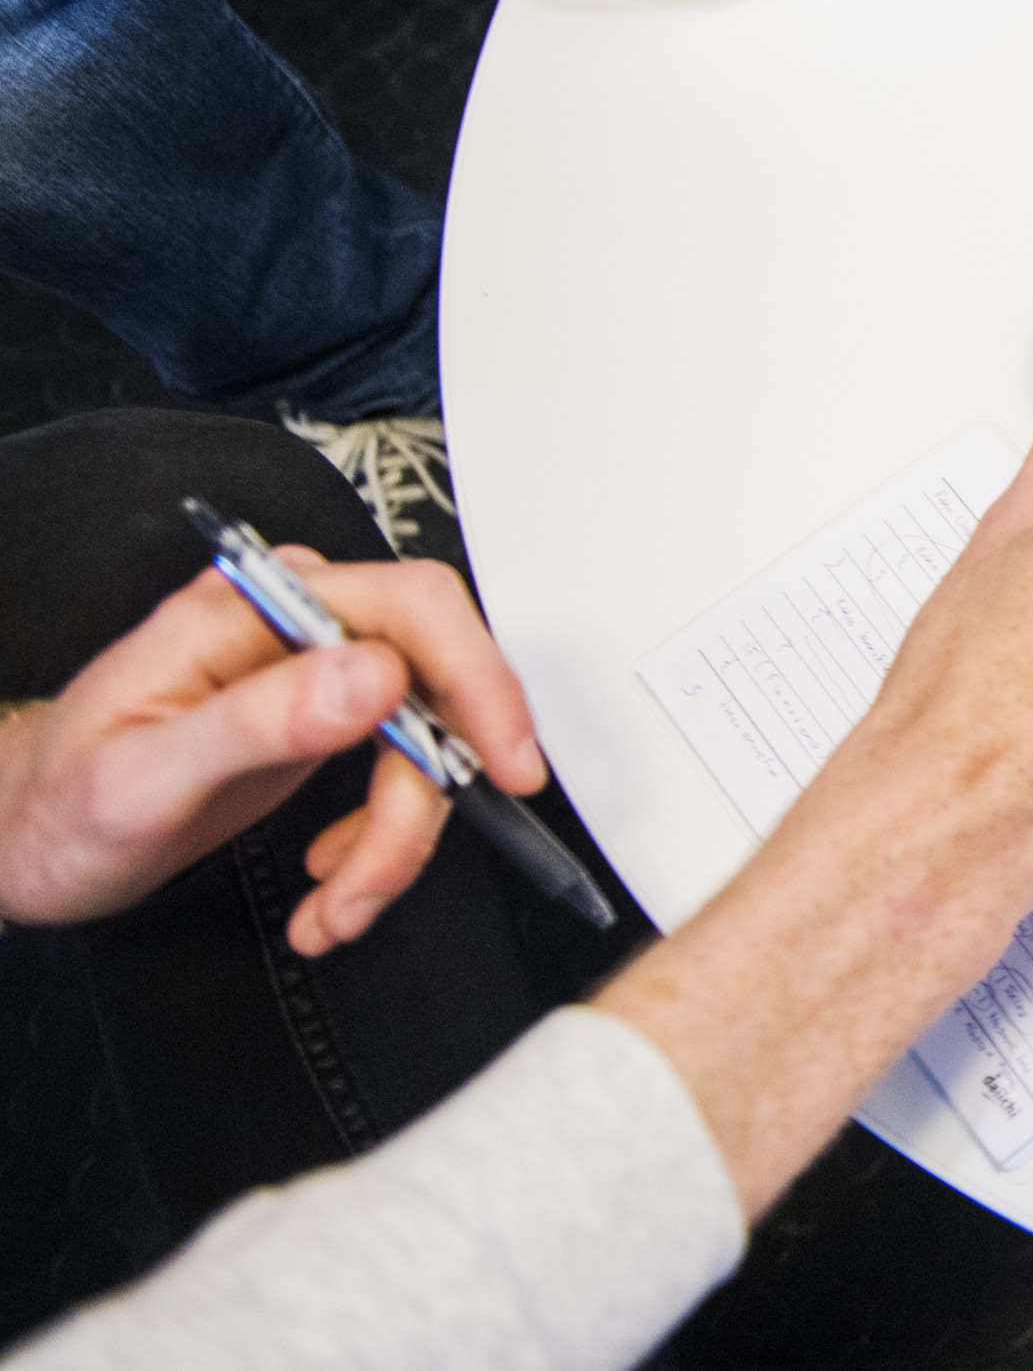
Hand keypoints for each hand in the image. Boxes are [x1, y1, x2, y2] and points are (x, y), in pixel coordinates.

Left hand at [0, 554, 544, 954]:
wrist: (27, 841)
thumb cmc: (57, 809)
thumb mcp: (143, 778)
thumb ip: (258, 720)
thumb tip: (375, 676)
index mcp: (252, 609)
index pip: (413, 608)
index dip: (478, 681)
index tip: (505, 763)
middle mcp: (295, 626)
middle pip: (433, 683)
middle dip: (425, 793)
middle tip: (383, 873)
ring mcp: (313, 671)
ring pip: (426, 741)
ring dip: (396, 839)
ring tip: (334, 905)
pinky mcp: (324, 718)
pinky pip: (402, 770)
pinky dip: (380, 841)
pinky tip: (327, 879)